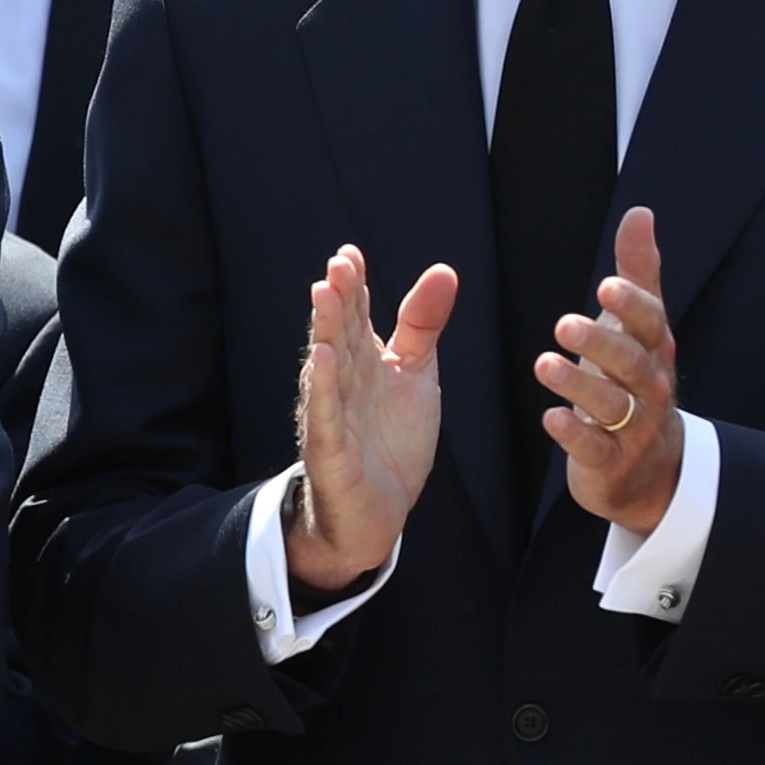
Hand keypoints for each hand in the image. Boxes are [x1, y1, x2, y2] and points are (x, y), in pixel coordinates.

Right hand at [290, 246, 453, 594]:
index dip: (354, 285)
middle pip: (341, 332)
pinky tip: (321, 359)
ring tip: (323, 294)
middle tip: (339, 264)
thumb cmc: (391, 439)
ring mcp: (333, 413)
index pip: (356, 314)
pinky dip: (323, 387)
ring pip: (328, 366)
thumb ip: (423, 325)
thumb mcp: (416, 375)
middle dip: (340, 298)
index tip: (351, 253)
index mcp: (364, 360)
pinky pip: (325, 413)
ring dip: (324, 330)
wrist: (379, 511)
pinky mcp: (329, 448)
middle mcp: (344, 381)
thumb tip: (443, 270)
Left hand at [542, 208, 685, 534]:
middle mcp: (650, 386)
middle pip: (632, 363)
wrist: (653, 467)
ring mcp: (634, 427)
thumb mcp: (640, 326)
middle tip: (564, 324)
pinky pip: (595, 448)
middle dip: (601, 343)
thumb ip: (638, 270)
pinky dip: (575, 434)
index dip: (632, 305)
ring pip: (612, 404)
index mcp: (655, 349)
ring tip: (544, 364)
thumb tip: (640, 213)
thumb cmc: (637, 379)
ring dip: (579, 385)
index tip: (607, 286)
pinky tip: (550, 418)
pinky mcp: (611, 460)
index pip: (650, 323)